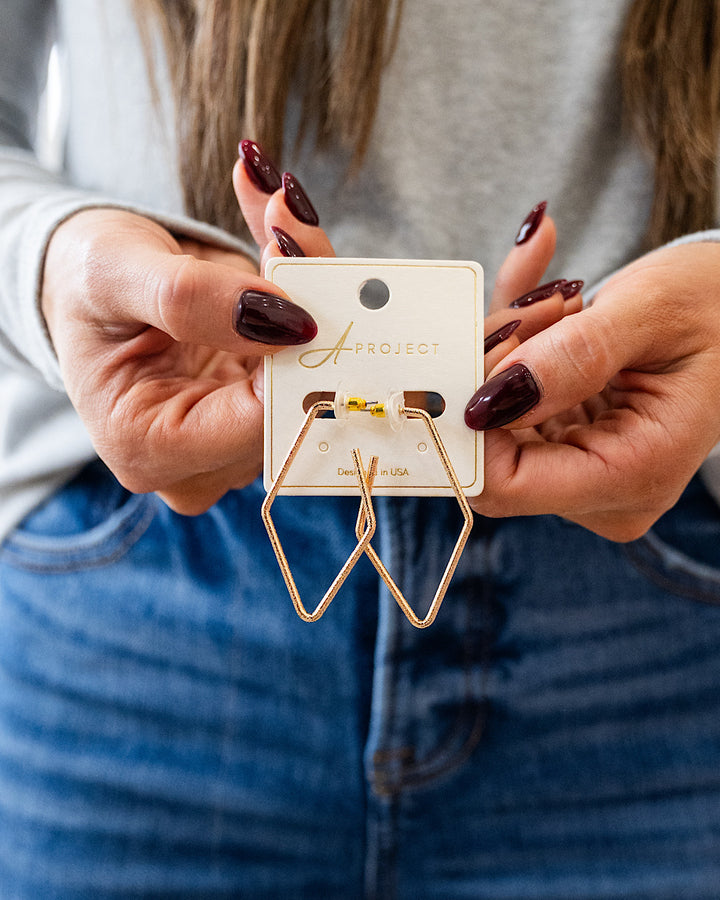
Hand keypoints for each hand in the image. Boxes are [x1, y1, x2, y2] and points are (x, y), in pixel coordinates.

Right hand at [41, 191, 326, 513]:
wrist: (88, 281)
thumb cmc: (83, 283)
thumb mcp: (114, 273)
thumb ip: (190, 299)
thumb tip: (284, 322)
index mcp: (147, 445)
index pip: (254, 422)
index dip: (288, 354)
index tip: (293, 272)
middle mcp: (199, 458)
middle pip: (291, 401)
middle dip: (306, 307)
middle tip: (292, 228)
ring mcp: (236, 434)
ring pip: (310, 374)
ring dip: (311, 289)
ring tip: (283, 215)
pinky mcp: (261, 402)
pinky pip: (309, 353)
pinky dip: (306, 290)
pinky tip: (285, 233)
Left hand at [465, 240, 719, 540]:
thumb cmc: (713, 307)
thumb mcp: (651, 312)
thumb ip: (573, 356)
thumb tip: (490, 401)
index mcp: (635, 473)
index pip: (508, 484)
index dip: (473, 421)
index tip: (480, 349)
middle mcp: (605, 488)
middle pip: (495, 449)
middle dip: (493, 370)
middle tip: (530, 309)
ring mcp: (583, 468)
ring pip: (496, 420)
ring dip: (506, 349)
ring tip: (556, 301)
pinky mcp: (567, 443)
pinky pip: (510, 402)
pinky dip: (513, 346)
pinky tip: (542, 298)